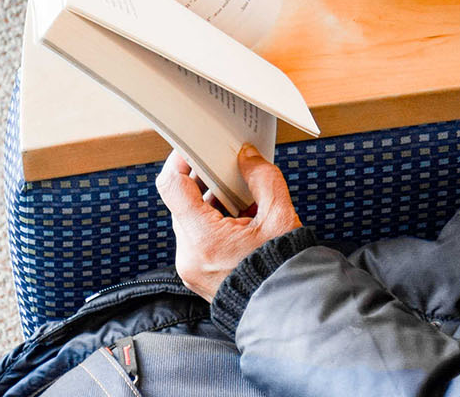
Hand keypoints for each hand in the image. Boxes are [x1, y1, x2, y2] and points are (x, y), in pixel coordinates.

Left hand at [156, 145, 303, 301]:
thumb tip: (247, 157)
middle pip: (183, 202)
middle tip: (231, 172)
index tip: (193, 148)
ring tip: (245, 206)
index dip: (180, 160)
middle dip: (207, 184)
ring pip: (190, 221)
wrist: (287, 312)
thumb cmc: (284, 270)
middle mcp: (188, 254)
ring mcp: (189, 267)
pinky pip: (196, 239)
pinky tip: (241, 226)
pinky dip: (214, 226)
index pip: (173, 186)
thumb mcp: (281, 217)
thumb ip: (263, 178)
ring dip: (213, 206)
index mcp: (204, 239)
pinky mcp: (195, 275)